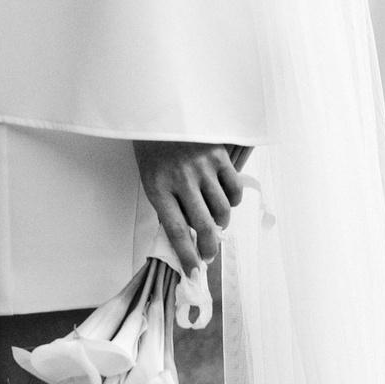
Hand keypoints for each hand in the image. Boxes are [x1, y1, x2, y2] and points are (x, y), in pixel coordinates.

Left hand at [134, 141, 245, 273]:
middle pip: (202, 226)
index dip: (186, 256)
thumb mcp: (150, 179)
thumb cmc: (153, 149)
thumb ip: (166, 205)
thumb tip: (185, 238)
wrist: (159, 111)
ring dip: (221, 224)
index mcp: (158, 188)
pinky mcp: (219, 156)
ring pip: (222, 211)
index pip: (175, 231)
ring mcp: (202, 167)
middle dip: (208, 248)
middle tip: (209, 255)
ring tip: (216, 223)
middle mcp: (181, 180)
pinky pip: (234, 189)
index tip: (194, 272)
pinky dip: (233, 202)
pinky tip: (225, 201)